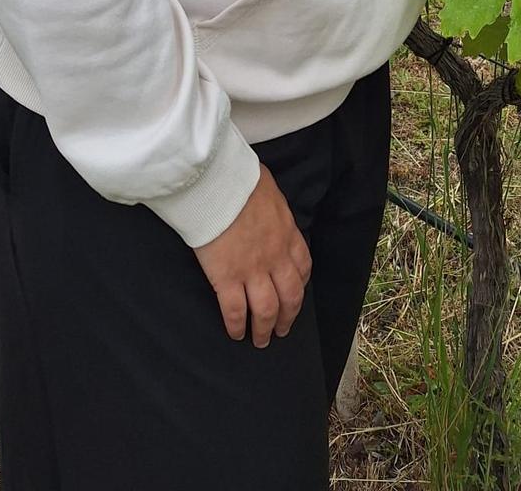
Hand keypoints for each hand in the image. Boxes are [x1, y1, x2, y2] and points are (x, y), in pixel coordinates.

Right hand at [194, 165, 311, 346]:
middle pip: (290, 296)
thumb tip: (265, 204)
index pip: (303, 267)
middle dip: (288, 317)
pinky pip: (235, 311)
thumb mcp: (269, 190)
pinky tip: (235, 333)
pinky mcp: (226, 279)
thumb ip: (272, 207)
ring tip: (261, 340)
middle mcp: (276, 257)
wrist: (218, 184)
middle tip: (282, 329)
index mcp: (288, 234)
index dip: (300, 285)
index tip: (294, 294)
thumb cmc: (240, 179)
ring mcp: (252, 270)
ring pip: (266, 311)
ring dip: (265, 329)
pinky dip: (236, 326)